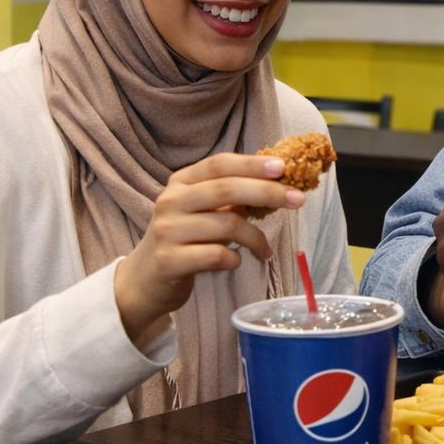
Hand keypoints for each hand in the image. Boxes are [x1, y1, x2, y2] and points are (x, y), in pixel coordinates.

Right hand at [114, 154, 304, 348]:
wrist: (145, 279)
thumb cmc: (185, 239)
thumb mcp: (203, 211)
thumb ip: (232, 197)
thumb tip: (280, 183)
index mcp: (181, 182)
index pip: (220, 164)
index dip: (252, 164)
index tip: (283, 167)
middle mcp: (171, 201)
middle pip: (226, 189)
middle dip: (267, 192)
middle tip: (298, 200)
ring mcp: (168, 231)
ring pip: (227, 225)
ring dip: (256, 238)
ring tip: (265, 251)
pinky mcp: (169, 261)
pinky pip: (217, 255)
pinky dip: (236, 259)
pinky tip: (237, 262)